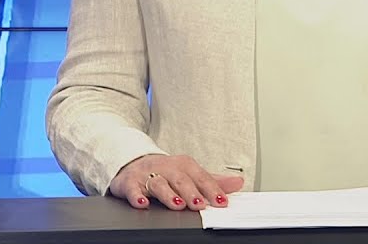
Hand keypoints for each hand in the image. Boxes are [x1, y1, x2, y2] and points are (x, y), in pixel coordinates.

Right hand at [109, 153, 244, 210]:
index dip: (211, 189)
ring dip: (168, 194)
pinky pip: (132, 189)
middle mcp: (166, 167)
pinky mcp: (130, 182)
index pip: (201, 177)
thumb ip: (212, 180)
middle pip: (181, 179)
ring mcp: (148, 174)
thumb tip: (238, 183)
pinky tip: (142, 204)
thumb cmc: (166, 171)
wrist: (133, 163)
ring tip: (177, 205)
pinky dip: (136, 195)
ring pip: (159, 183)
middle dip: (191, 192)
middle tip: (200, 204)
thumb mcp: (189, 174)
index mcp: (184, 165)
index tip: (221, 201)